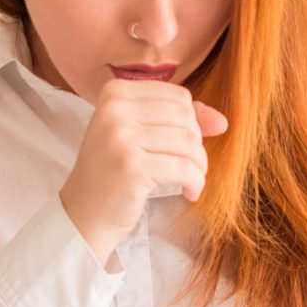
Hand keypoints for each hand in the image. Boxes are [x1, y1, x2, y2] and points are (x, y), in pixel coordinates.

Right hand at [59, 77, 228, 266]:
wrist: (84, 213)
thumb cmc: (114, 172)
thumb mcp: (140, 135)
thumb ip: (179, 121)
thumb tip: (222, 121)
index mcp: (114, 93)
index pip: (179, 96)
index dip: (191, 123)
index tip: (181, 148)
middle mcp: (114, 110)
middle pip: (185, 117)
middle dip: (196, 145)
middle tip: (188, 167)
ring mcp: (120, 137)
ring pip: (188, 142)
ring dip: (199, 166)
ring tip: (190, 180)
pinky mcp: (131, 167)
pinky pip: (184, 167)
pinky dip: (195, 182)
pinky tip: (189, 192)